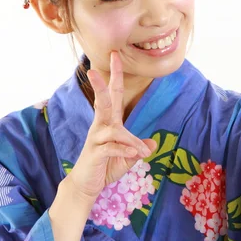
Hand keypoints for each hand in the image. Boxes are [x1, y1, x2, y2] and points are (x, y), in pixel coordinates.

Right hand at [66, 51, 157, 200]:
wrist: (87, 185)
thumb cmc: (106, 166)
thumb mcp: (128, 157)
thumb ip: (138, 148)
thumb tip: (152, 143)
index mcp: (110, 122)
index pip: (113, 94)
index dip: (115, 75)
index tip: (115, 55)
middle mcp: (101, 126)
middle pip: (102, 102)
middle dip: (100, 85)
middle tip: (94, 70)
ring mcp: (96, 139)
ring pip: (113, 130)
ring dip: (130, 140)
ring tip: (143, 153)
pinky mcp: (95, 153)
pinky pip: (110, 147)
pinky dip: (124, 150)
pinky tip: (134, 155)